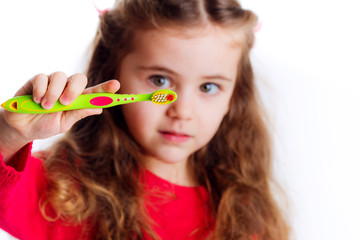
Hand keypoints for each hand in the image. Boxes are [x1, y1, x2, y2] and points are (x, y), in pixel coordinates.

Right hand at [0, 72, 119, 161]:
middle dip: (74, 89)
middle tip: (65, 103)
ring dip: (54, 93)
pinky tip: (37, 100)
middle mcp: (67, 88)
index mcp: (78, 100)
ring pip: (59, 76)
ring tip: (46, 107)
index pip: (94, 91)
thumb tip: (99, 108)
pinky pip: (42, 78)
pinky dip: (41, 90)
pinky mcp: (37, 80)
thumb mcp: (64, 123)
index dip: (106, 88)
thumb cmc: (45, 124)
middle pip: (79, 78)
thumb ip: (79, 113)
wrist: (22, 127)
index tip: (116, 85)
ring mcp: (53, 83)